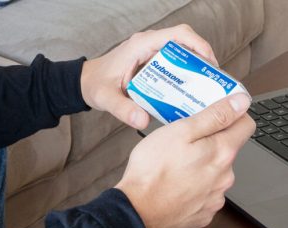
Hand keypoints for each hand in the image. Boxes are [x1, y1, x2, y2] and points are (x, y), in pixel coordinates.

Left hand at [80, 24, 217, 129]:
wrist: (86, 83)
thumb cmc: (95, 85)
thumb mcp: (106, 98)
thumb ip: (123, 109)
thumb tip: (143, 120)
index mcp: (141, 45)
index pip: (178, 36)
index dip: (199, 46)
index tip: (210, 65)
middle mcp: (149, 46)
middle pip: (185, 44)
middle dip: (202, 60)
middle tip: (211, 82)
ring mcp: (151, 54)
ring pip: (181, 55)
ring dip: (194, 69)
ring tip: (204, 89)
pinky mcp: (151, 65)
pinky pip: (173, 66)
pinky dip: (183, 77)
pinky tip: (186, 94)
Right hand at [115, 93, 254, 227]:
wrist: (138, 212)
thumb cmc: (153, 171)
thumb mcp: (180, 132)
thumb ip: (214, 117)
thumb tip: (241, 103)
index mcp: (221, 153)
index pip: (245, 126)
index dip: (232, 115)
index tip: (216, 113)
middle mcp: (225, 177)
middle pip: (226, 150)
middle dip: (209, 142)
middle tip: (184, 141)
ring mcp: (215, 197)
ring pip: (214, 172)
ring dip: (201, 165)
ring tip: (176, 165)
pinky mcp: (204, 213)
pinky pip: (205, 192)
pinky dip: (195, 186)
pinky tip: (176, 185)